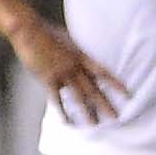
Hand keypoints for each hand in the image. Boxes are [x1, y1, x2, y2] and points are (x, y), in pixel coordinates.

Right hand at [10, 15, 128, 127]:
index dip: (116, 84)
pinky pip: (57, 99)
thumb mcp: (65, 39)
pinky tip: (68, 121)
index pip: (103, 72)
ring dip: (87, 112)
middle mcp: (75, 66)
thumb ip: (73, 51)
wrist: (29, 29)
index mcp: (81, 55)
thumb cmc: (44, 31)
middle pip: (93, 88)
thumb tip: (77, 56)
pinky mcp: (48, 79)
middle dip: (106, 104)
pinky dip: (63, 111)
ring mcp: (62, 73)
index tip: (127, 94)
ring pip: (78, 96)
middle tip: (117, 117)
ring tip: (95, 125)